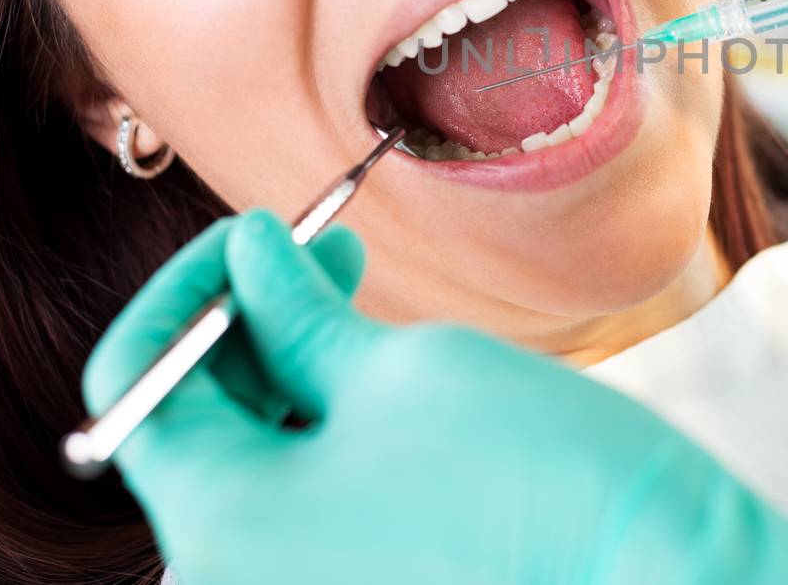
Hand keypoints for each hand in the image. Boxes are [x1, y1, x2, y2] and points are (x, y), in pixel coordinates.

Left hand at [82, 210, 787, 584]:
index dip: (185, 288)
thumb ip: (294, 312)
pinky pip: (305, 503)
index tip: (249, 236)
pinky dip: (326, 428)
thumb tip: (243, 257)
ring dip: (290, 368)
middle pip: (195, 425)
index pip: (138, 383)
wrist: (649, 569)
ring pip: (255, 461)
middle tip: (321, 249)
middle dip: (246, 322)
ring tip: (360, 299)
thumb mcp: (398, 365)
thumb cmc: (528, 470)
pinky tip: (382, 373)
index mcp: (217, 526)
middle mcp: (234, 578)